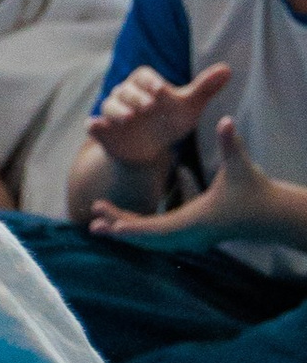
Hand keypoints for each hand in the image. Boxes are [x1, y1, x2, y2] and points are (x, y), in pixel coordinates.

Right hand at [87, 61, 229, 173]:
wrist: (151, 149)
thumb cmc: (169, 121)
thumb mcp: (189, 107)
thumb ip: (204, 88)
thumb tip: (227, 69)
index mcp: (143, 84)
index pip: (142, 75)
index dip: (150, 81)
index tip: (161, 90)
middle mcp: (124, 96)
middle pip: (124, 90)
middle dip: (135, 97)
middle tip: (149, 107)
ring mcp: (111, 114)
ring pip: (108, 106)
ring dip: (116, 111)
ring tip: (129, 119)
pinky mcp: (102, 131)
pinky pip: (93, 126)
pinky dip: (93, 125)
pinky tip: (95, 127)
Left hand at [88, 122, 306, 256]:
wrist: (271, 215)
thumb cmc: (255, 189)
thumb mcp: (241, 165)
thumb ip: (230, 143)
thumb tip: (226, 120)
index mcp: (197, 221)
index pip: (157, 229)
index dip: (132, 226)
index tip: (108, 223)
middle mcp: (190, 236)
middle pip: (147, 239)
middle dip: (120, 229)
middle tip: (92, 221)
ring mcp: (191, 240)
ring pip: (151, 242)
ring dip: (126, 233)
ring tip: (98, 226)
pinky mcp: (192, 238)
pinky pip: (159, 239)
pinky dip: (140, 234)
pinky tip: (122, 226)